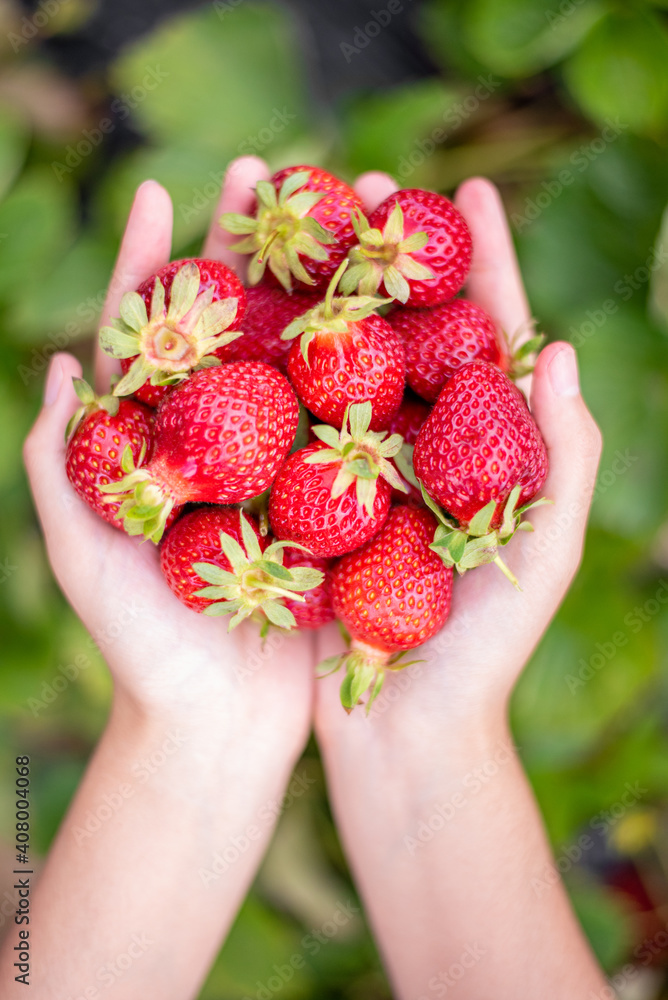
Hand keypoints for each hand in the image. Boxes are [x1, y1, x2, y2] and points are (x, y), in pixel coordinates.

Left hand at [23, 158, 313, 759]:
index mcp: (158, 440)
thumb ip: (61, 464)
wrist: (220, 726)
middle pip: (236, 324)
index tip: (165, 190)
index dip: (155, 259)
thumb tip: (63, 361)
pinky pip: (353, 423)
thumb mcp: (82, 553)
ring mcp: (282, 462)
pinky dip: (370, 368)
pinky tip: (395, 313)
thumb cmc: (140, 647)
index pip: (152, 332)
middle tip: (275, 169)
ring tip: (347, 217)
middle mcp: (224, 439)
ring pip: (302, 359)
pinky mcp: (332, 497)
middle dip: (250, 246)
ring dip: (321, 286)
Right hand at [315, 173, 602, 740]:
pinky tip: (244, 314)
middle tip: (356, 180)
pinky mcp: (305, 496)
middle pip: (403, 326)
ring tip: (292, 223)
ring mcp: (359, 463)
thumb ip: (566, 456)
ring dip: (317, 289)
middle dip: (383, 251)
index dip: (484, 258)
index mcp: (486, 442)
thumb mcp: (545, 552)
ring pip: (336, 360)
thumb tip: (562, 346)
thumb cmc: (486, 647)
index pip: (491, 332)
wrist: (404, 731)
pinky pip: (285, 420)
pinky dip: (268, 366)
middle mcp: (421, 439)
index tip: (470, 188)